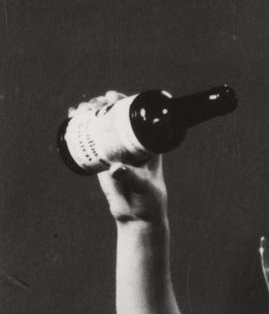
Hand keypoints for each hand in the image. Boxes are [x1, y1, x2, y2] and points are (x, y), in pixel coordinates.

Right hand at [67, 91, 167, 223]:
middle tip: (94, 104)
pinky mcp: (102, 159)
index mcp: (148, 144)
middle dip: (103, 105)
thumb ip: (131, 177)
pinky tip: (73, 116)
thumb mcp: (143, 186)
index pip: (137, 117)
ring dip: (91, 112)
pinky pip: (92, 139)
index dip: (124, 103)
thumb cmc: (149, 199)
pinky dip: (82, 126)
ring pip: (103, 125)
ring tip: (81, 109)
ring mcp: (116, 150)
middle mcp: (132, 144)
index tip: (111, 97)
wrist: (138, 216)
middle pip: (117, 117)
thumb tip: (115, 168)